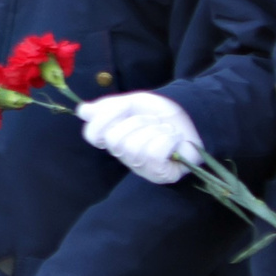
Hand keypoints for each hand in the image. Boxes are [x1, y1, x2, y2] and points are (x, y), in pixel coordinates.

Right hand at [80, 90, 203, 185]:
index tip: (122, 108)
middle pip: (114, 139)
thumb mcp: (133, 102)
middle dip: (138, 122)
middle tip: (153, 121)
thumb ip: (108, 106)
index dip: (103, 120)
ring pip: (134, 146)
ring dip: (156, 130)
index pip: (92, 135)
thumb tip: (83, 111)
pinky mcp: (158, 173)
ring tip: (166, 130)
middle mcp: (122, 154)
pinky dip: (167, 140)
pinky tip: (174, 140)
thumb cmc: (161, 113)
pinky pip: (153, 153)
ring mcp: (140, 166)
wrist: (193, 118)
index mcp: (113, 136)